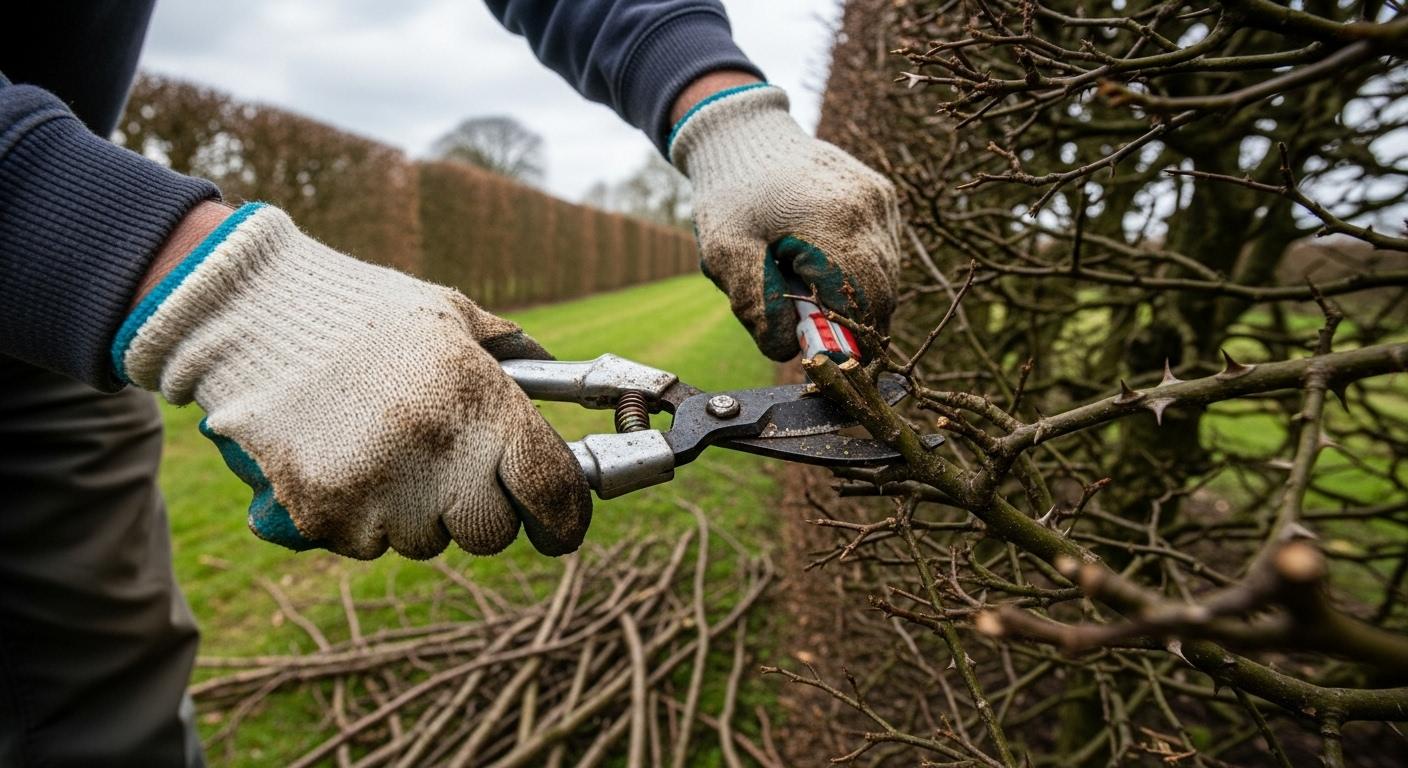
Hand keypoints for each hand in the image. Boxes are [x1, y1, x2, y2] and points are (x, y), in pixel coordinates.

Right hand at [113, 203, 590, 558]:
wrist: (252, 314)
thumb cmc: (363, 312)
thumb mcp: (453, 314)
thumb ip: (513, 356)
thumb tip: (559, 383)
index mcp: (479, 401)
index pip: (551, 490)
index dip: (565, 518)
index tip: (561, 527)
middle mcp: (437, 453)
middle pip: (492, 533)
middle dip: (482, 510)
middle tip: (454, 470)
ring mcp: (378, 492)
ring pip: (428, 543)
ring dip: (421, 513)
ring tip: (388, 450)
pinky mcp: (324, 516)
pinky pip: (369, 543)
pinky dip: (366, 517)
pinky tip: (348, 461)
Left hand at [668, 82, 900, 360]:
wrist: (744, 136)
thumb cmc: (730, 196)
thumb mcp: (725, 253)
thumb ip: (757, 305)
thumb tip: (789, 350)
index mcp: (833, 223)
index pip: (860, 304)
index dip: (844, 340)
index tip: (819, 356)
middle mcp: (869, 210)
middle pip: (881, 296)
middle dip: (850, 326)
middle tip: (811, 333)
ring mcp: (881, 201)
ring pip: (887, 278)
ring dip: (854, 299)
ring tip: (809, 290)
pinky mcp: (882, 197)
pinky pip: (884, 254)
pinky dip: (859, 273)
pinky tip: (821, 265)